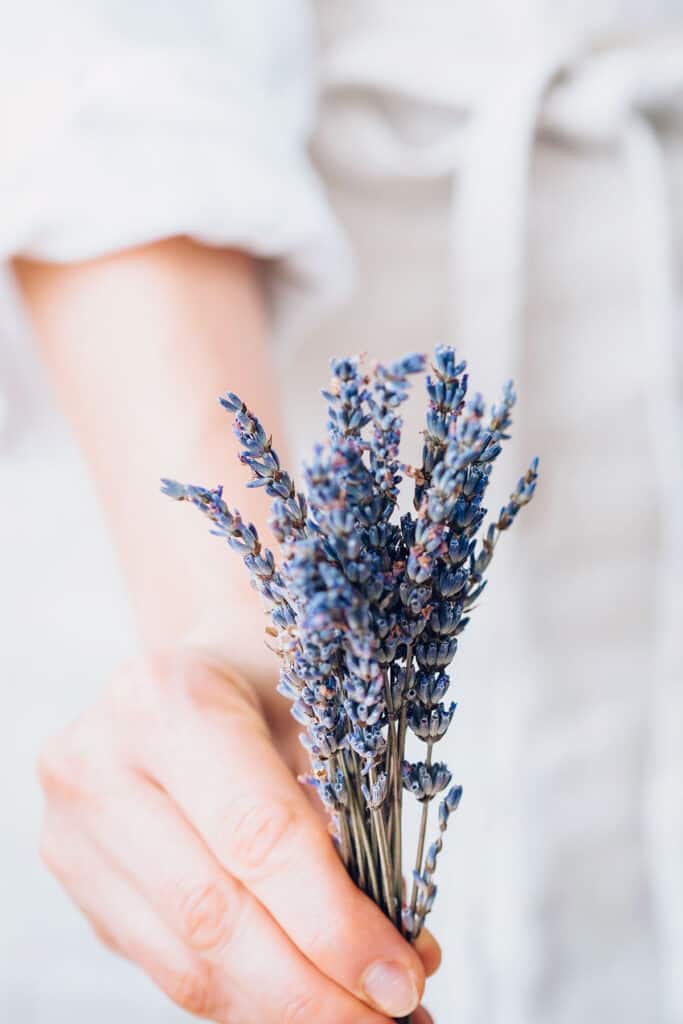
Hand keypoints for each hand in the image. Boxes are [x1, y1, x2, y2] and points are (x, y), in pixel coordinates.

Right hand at [38, 649, 439, 1021]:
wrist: (188, 673)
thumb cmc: (264, 681)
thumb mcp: (316, 712)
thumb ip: (346, 815)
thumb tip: (395, 948)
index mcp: (164, 700)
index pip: (257, 834)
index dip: (333, 922)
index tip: (402, 977)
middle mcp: (97, 764)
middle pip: (213, 914)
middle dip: (312, 987)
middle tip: (391, 1017)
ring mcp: (73, 830)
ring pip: (183, 960)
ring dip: (281, 1008)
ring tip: (358, 1017)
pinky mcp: (78, 881)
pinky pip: (165, 965)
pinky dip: (244, 996)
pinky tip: (301, 997)